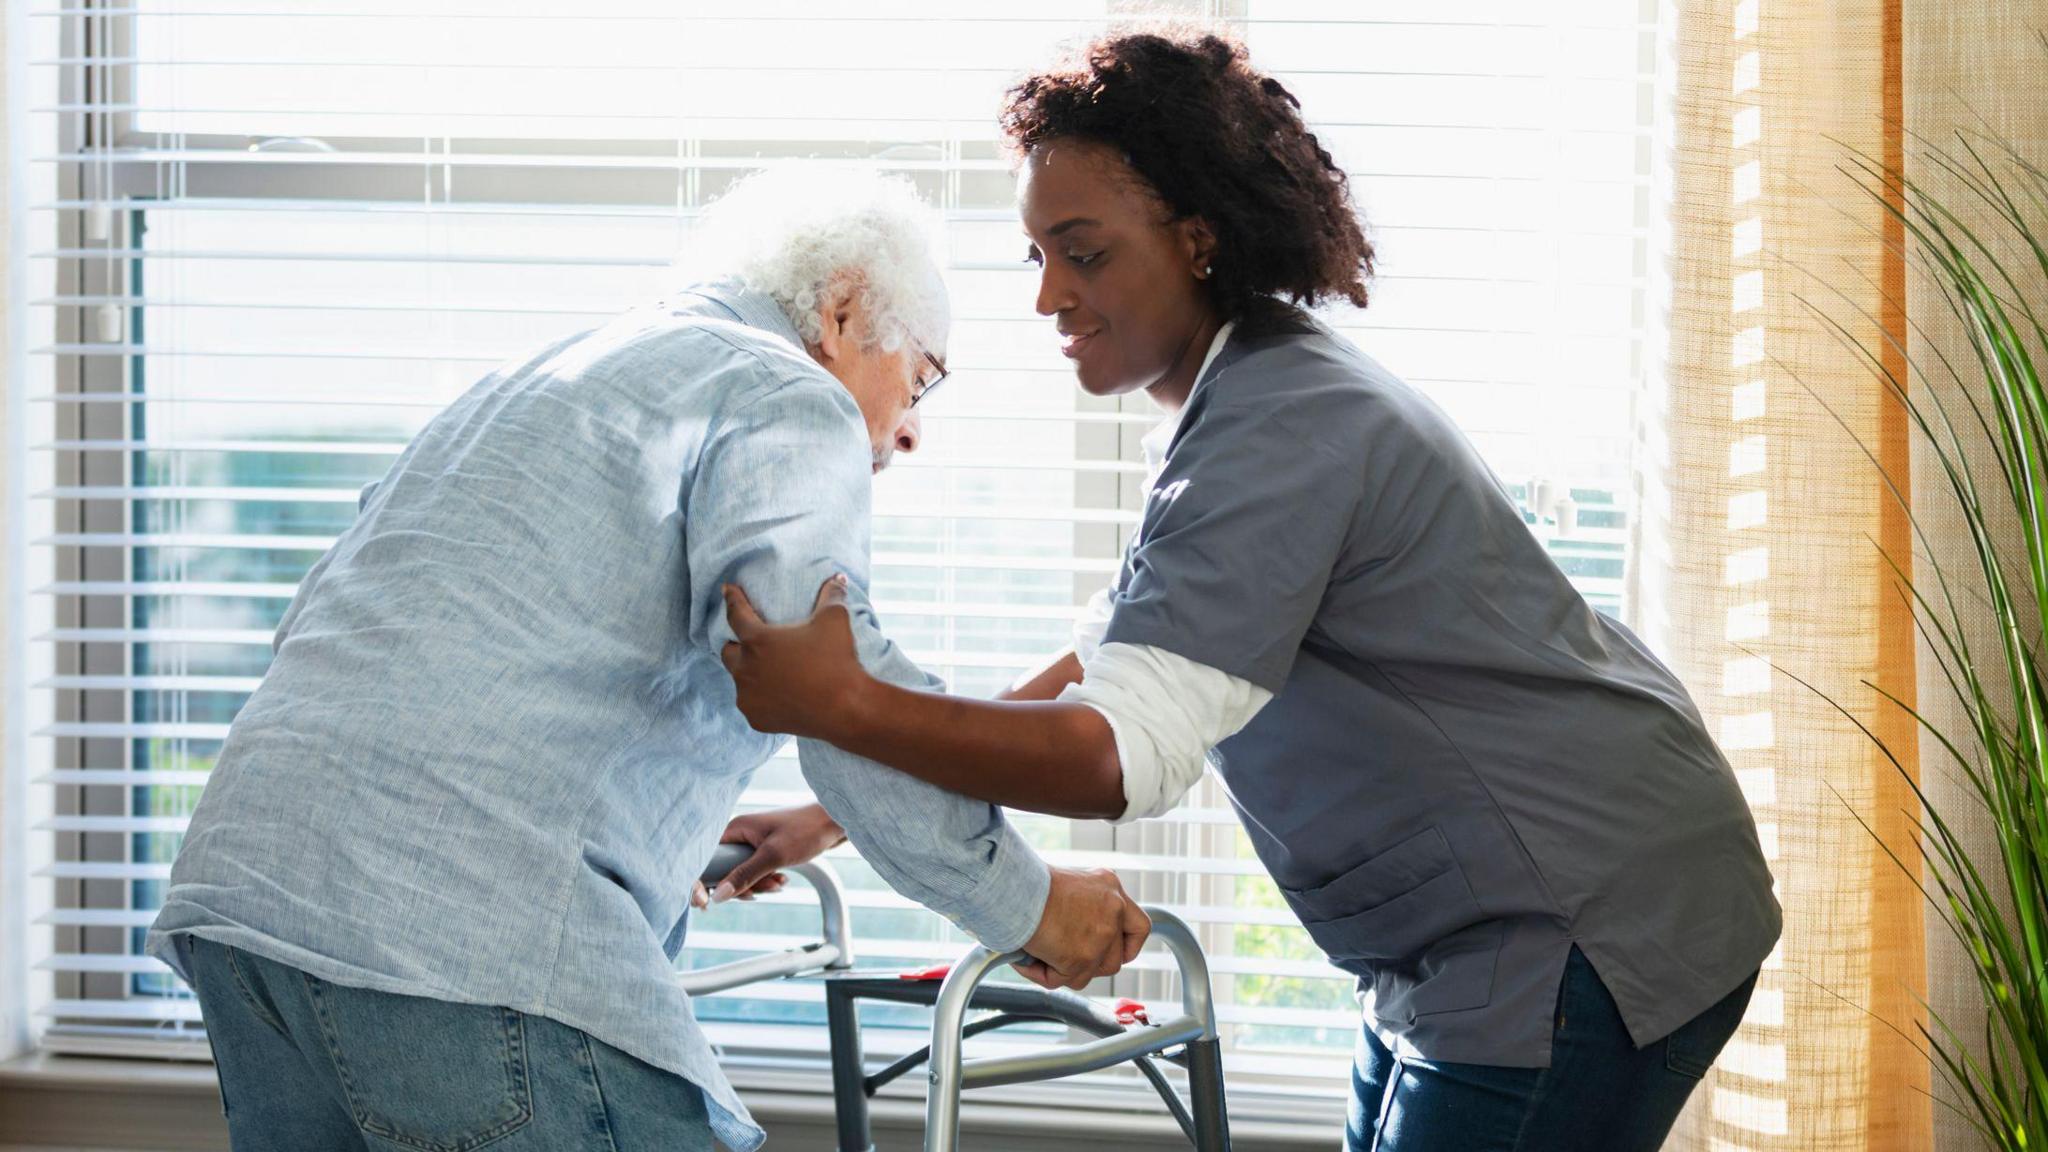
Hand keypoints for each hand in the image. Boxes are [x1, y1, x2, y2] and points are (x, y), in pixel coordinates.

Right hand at [693, 803, 848, 908]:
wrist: (835, 821)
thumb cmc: (806, 830)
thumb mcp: (773, 856)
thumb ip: (744, 876)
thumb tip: (718, 896)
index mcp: (734, 829)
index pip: (705, 859)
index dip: (701, 882)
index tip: (704, 904)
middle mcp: (739, 834)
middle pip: (723, 871)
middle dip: (740, 886)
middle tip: (758, 893)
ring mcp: (752, 842)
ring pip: (741, 874)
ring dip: (757, 885)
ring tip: (779, 883)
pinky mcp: (765, 849)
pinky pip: (755, 871)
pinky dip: (766, 880)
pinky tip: (783, 880)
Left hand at [720, 576, 869, 739]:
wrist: (845, 709)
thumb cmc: (837, 660)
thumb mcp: (835, 620)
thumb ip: (832, 595)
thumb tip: (839, 577)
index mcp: (757, 640)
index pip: (736, 614)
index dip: (731, 599)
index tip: (727, 590)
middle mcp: (745, 669)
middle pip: (728, 652)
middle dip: (737, 645)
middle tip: (752, 644)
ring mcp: (748, 697)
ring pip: (740, 681)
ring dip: (749, 674)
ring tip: (768, 673)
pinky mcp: (757, 719)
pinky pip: (752, 704)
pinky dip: (761, 699)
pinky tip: (777, 696)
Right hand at [1014, 867, 1150, 990]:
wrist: (1013, 886)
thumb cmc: (1027, 883)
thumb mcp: (1067, 886)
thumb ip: (1081, 909)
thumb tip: (1073, 937)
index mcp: (1109, 886)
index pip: (1138, 926)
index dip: (1127, 947)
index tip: (1115, 954)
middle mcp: (1113, 908)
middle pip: (1114, 958)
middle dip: (1089, 964)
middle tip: (1061, 956)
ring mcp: (1101, 934)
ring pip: (1091, 972)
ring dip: (1065, 969)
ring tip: (1038, 952)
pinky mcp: (1083, 957)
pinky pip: (1064, 979)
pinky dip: (1044, 974)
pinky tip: (1028, 958)